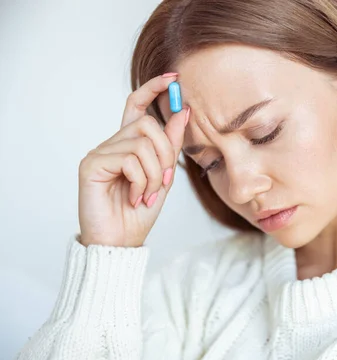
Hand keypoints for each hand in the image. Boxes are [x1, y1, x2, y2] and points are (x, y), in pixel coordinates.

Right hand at [77, 73, 188, 247]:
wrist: (121, 241)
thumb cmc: (140, 212)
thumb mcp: (164, 175)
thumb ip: (171, 145)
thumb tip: (182, 111)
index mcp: (129, 144)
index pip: (136, 105)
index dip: (153, 88)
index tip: (173, 78)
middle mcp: (113, 144)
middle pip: (149, 125)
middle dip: (167, 154)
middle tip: (164, 182)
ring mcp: (100, 152)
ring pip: (143, 144)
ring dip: (155, 174)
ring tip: (146, 194)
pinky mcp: (91, 164)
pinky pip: (129, 160)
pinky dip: (141, 181)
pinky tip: (134, 197)